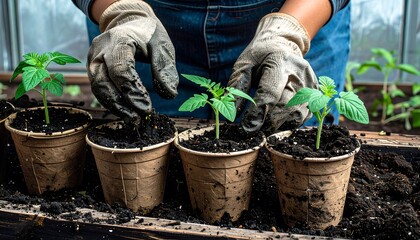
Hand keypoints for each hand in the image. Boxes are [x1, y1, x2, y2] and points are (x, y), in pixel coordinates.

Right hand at [88, 0, 177, 124]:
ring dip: (114, 107)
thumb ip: (165, 68)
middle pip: (103, 81)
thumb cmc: (148, 34)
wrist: (129, 22)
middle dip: (121, 104)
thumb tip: (169, 94)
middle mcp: (100, 50)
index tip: (147, 109)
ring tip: (133, 119)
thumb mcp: (161, 45)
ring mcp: (93, 59)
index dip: (133, 92)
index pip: (121, 70)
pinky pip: (99, 88)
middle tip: (138, 119)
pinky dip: (112, 102)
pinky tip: (126, 112)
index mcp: (118, 40)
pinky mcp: (93, 68)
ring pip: (98, 87)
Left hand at [228, 13, 317, 133]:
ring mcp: (310, 82)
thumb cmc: (259, 56)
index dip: (257, 113)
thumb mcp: (243, 64)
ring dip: (280, 126)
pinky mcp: (314, 93)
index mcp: (280, 61)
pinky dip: (290, 123)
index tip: (246, 127)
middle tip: (254, 131)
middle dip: (269, 123)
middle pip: (286, 105)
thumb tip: (232, 113)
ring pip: (298, 113)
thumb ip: (237, 86)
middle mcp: (299, 72)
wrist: (282, 43)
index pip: (270, 93)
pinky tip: (277, 123)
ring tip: (265, 128)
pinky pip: (305, 115)